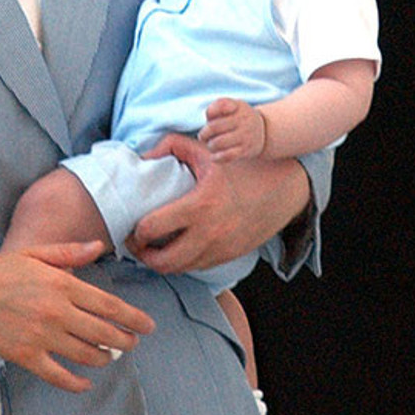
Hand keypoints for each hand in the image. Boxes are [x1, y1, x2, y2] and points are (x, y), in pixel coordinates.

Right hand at [0, 241, 154, 392]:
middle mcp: (56, 312)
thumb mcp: (36, 253)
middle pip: (103, 333)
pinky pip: (58, 376)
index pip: (108, 305)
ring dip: (103, 358)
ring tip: (109, 356)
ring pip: (85, 355)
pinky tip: (85, 382)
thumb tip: (98, 246)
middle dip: (124, 340)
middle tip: (131, 343)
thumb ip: (69, 253)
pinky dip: (76, 383)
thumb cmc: (0, 270)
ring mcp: (42, 336)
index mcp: (62, 284)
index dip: (132, 318)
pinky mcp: (26, 356)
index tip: (148, 326)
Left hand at [124, 132, 308, 274]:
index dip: (135, 231)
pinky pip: (196, 267)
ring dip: (161, 261)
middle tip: (136, 242)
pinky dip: (181, 261)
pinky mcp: (229, 256)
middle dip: (143, 254)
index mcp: (200, 205)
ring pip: (179, 269)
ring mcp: (221, 249)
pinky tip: (176, 245)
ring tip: (152, 245)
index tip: (130, 225)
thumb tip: (143, 157)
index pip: (153, 229)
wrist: (284, 186)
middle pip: (163, 261)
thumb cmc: (241, 165)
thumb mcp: (205, 149)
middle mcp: (210, 233)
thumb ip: (170, 145)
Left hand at [198, 97, 265, 162]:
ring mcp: (245, 136)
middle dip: (204, 133)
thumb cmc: (239, 116)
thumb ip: (218, 106)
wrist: (264, 131)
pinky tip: (215, 156)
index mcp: (238, 107)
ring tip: (211, 145)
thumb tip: (210, 115)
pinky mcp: (245, 151)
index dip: (210, 114)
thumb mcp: (233, 105)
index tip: (210, 118)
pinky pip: (227, 156)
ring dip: (210, 145)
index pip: (219, 107)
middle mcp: (243, 121)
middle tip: (204, 136)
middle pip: (213, 127)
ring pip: (218, 143)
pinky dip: (217, 157)